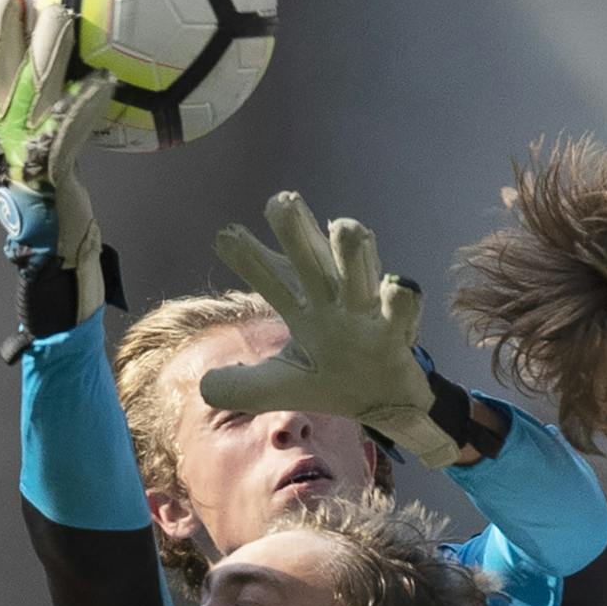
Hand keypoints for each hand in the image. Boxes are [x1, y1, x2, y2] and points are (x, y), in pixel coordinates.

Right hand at [0, 0, 116, 356]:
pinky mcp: (52, 171)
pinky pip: (70, 128)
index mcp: (0, 131)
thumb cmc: (63, 214)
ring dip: (48, 50)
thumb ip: (59, 125)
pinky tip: (105, 83)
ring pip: (31, 88)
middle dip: (7, 27)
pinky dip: (86, 104)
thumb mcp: (53, 162)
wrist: (58, 263)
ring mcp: (25, 153)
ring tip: (66, 19)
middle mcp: (6, 137)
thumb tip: (86, 87)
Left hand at [204, 191, 461, 468]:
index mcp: (305, 308)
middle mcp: (334, 302)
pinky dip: (401, 299)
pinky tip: (397, 286)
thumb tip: (204, 387)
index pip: (272, 278)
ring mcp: (366, 315)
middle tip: (281, 201)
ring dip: (353, 253)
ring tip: (344, 225)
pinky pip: (401, 312)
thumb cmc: (333, 380)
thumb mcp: (280, 386)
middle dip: (297, 232)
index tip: (225, 237)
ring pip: (359, 275)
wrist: (386, 403)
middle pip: (312, 262)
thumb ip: (242, 387)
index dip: (250, 258)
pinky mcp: (396, 336)